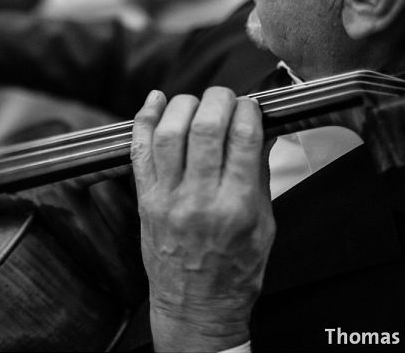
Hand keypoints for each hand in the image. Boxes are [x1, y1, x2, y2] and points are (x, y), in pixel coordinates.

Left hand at [130, 87, 273, 352]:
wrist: (196, 307)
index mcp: (238, 207)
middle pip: (205, 128)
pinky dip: (145, 119)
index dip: (248, 112)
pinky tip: (156, 101)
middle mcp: (200, 199)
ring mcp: (167, 197)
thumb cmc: (236, 271)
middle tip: (226, 96)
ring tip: (196, 100)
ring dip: (183, 105)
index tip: (251, 105)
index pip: (243, 140)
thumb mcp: (265, 228)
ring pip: (169, 132)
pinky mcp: (144, 198)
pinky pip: (140, 149)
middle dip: (218, 100)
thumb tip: (262, 132)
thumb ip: (259, 178)